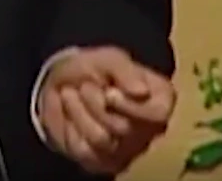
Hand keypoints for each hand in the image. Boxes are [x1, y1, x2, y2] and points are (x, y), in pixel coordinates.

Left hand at [38, 46, 173, 175]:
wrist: (63, 82)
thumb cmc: (94, 69)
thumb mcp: (109, 59)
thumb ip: (126, 72)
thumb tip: (141, 91)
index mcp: (159, 102)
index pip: (157, 114)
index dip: (129, 105)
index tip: (109, 91)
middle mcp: (148, 131)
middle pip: (123, 128)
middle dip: (95, 102)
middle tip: (85, 86)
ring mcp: (125, 151)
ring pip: (101, 139)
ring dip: (79, 111)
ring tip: (72, 94)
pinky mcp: (101, 161)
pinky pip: (82, 150)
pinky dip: (69, 126)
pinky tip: (70, 113)